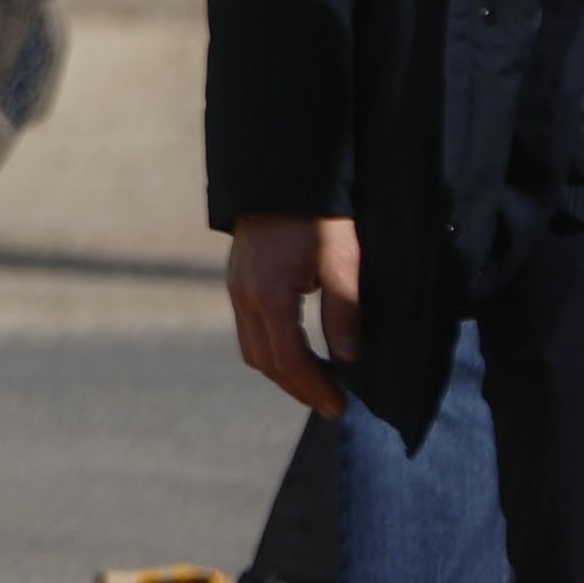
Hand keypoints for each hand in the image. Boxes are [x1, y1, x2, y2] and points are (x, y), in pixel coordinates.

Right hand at [222, 211, 360, 417]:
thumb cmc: (319, 215)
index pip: (288, 359)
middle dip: (298, 388)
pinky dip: (273, 350)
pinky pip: (249, 330)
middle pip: (264, 362)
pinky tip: (299, 350)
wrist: (283, 175)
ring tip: (318, 383)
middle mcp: (243, 296)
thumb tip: (348, 358)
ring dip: (283, 372)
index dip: (315, 388)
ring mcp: (235, 288)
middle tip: (331, 403)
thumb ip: (344, 309)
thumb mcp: (342, 259)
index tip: (340, 407)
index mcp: (268, 294)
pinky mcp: (238, 280)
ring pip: (252, 349)